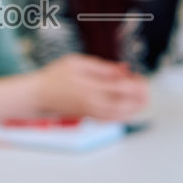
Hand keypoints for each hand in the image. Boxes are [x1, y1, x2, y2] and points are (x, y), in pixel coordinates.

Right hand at [33, 55, 150, 120]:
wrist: (38, 96)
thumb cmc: (55, 77)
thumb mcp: (77, 62)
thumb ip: (102, 67)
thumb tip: (123, 70)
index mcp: (90, 88)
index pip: (122, 89)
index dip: (137, 84)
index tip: (140, 77)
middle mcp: (93, 104)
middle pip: (126, 106)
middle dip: (140, 97)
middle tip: (144, 87)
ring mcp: (92, 113)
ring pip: (121, 116)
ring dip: (135, 107)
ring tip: (141, 96)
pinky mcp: (90, 118)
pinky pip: (113, 120)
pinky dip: (125, 114)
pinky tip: (129, 107)